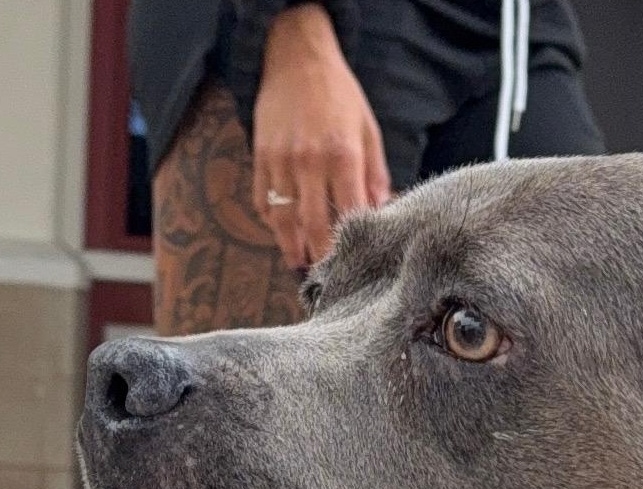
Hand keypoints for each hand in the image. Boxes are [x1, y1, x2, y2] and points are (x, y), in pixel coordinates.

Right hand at [251, 5, 391, 269]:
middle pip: (314, 226)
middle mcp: (309, 162)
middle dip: (321, 256)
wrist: (296, 55)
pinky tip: (283, 234)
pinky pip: (263, 201)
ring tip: (301, 264)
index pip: (350, 215)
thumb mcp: (368, 132)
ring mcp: (280, 161)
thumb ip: (376, 177)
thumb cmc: (340, 95)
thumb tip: (382, 215)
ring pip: (284, 220)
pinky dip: (272, 222)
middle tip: (328, 278)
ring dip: (292, 247)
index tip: (357, 265)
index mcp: (342, 157)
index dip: (353, 244)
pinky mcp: (260, 157)